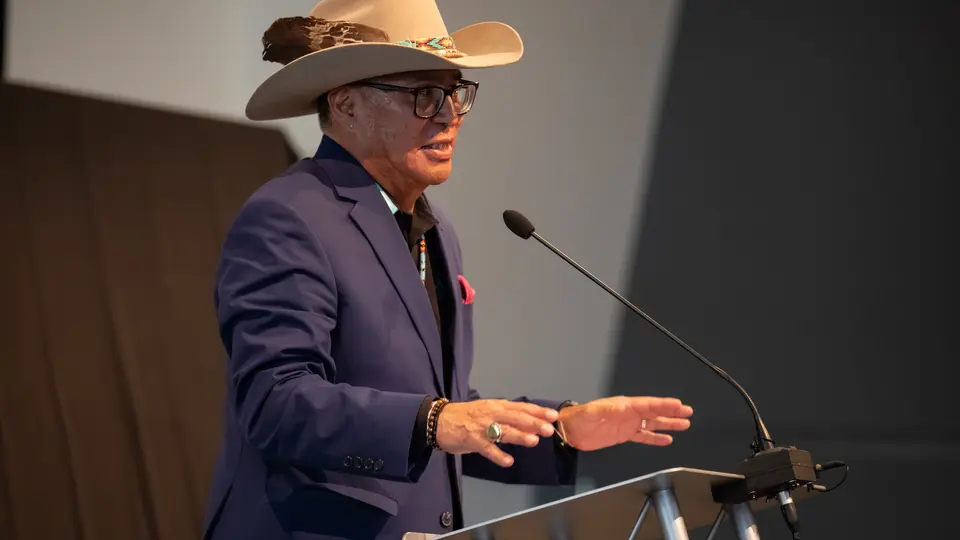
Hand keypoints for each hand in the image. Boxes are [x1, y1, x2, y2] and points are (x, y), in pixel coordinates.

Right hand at [436, 400, 558, 466]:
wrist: (438, 420)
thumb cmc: (465, 416)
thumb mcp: (487, 411)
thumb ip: (506, 418)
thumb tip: (529, 425)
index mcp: (496, 406)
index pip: (521, 407)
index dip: (537, 411)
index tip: (553, 415)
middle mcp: (491, 414)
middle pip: (515, 417)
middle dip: (533, 423)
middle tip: (548, 429)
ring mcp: (482, 427)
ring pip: (503, 431)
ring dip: (519, 436)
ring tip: (533, 441)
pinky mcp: (472, 440)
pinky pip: (488, 449)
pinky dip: (498, 455)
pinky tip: (508, 461)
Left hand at [557, 396, 692, 450]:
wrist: (570, 430)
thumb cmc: (579, 418)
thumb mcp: (592, 412)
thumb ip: (606, 410)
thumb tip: (621, 408)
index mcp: (623, 405)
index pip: (647, 404)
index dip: (663, 405)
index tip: (678, 404)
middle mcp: (629, 413)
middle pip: (654, 412)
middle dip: (671, 412)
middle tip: (688, 412)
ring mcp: (628, 424)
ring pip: (652, 423)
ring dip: (668, 424)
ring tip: (684, 424)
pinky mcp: (624, 435)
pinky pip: (643, 436)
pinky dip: (655, 438)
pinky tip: (667, 439)